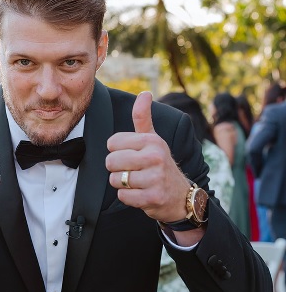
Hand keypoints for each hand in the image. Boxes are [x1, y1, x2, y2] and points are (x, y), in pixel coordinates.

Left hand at [105, 91, 190, 222]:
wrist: (180, 195)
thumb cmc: (159, 164)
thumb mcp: (153, 139)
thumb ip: (143, 117)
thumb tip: (144, 93)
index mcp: (152, 141)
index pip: (112, 143)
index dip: (117, 151)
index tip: (131, 155)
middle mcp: (155, 157)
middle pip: (111, 162)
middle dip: (117, 169)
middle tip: (133, 171)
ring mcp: (155, 178)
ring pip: (115, 180)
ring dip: (123, 184)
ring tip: (138, 182)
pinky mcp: (153, 197)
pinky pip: (123, 196)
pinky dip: (128, 197)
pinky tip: (141, 193)